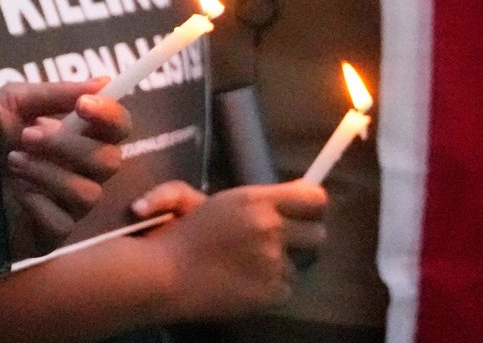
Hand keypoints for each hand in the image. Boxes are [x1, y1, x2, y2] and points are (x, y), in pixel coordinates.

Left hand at [0, 79, 129, 256]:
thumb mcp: (13, 103)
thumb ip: (56, 94)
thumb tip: (105, 82)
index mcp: (78, 137)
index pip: (117, 128)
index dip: (110, 116)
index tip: (82, 106)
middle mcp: (81, 171)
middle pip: (110, 162)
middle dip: (69, 146)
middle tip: (27, 135)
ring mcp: (68, 205)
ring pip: (88, 194)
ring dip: (48, 173)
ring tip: (12, 161)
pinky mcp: (51, 234)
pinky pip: (62, 223)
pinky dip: (37, 204)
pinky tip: (15, 194)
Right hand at [136, 181, 326, 320]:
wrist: (164, 275)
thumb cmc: (178, 233)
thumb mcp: (201, 198)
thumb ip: (246, 195)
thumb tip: (292, 191)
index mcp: (256, 200)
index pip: (315, 199)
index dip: (311, 206)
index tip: (301, 211)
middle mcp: (271, 228)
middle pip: (319, 234)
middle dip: (303, 238)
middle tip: (280, 240)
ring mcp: (274, 262)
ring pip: (301, 263)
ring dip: (284, 263)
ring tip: (253, 262)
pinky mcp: (273, 292)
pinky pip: (287, 287)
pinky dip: (271, 286)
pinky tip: (246, 281)